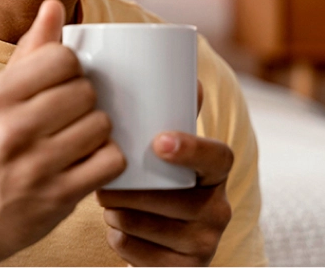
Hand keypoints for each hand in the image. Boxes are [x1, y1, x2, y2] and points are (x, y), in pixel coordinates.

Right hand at [0, 0, 125, 265]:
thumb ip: (29, 51)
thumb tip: (54, 6)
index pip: (63, 57)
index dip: (71, 68)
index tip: (61, 82)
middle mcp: (11, 129)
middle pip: (86, 90)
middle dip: (84, 100)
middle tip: (69, 114)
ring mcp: (36, 166)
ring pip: (101, 124)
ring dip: (96, 130)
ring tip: (76, 137)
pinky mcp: (58, 197)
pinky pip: (110, 160)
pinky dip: (106, 159)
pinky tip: (87, 161)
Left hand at [96, 84, 232, 266]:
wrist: (164, 236)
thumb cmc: (160, 175)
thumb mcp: (169, 145)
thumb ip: (175, 109)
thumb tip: (188, 74)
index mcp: (218, 171)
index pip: (218, 158)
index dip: (193, 149)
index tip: (159, 141)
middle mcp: (220, 208)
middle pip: (179, 200)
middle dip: (136, 192)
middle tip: (104, 182)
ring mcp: (206, 243)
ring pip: (156, 228)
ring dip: (123, 214)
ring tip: (106, 200)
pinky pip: (144, 257)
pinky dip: (122, 241)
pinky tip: (115, 228)